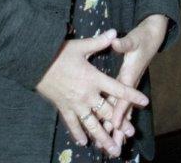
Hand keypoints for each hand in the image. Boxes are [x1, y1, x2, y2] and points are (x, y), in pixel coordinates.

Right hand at [35, 28, 148, 157]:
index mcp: (94, 78)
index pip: (117, 88)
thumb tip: (115, 32)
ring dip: (103, 137)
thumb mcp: (80, 46)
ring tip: (113, 149)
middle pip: (107, 112)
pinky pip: (73, 124)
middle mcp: (87, 94)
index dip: (132, 95)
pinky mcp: (63, 108)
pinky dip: (78, 134)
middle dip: (120, 123)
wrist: (36, 62)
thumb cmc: (59, 53)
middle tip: (131, 133)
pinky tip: (84, 142)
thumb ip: (99, 42)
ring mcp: (75, 104)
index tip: (144, 101)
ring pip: (92, 124)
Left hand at [102, 16, 168, 150]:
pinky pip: (121, 104)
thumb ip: (125, 42)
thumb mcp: (134, 38)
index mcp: (130, 73)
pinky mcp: (127, 84)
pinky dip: (118, 117)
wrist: (153, 36)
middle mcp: (130, 83)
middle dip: (119, 127)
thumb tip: (116, 42)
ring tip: (111, 144)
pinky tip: (112, 128)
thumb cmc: (142, 37)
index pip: (124, 95)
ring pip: (123, 110)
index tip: (113, 124)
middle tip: (113, 145)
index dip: (119, 110)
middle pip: (124, 109)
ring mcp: (129, 85)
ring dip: (118, 127)